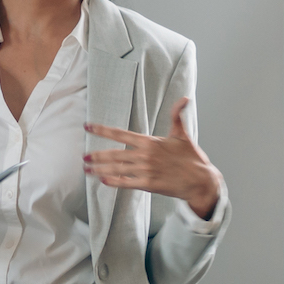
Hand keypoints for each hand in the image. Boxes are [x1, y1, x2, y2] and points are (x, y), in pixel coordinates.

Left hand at [84, 97, 220, 216]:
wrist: (200, 180)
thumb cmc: (191, 157)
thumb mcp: (182, 134)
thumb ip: (177, 116)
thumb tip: (184, 98)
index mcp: (150, 142)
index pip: (121, 134)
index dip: (102, 130)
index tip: (88, 127)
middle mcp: (145, 156)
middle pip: (115, 154)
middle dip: (97, 155)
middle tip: (83, 157)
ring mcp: (146, 171)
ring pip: (117, 169)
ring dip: (100, 170)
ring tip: (87, 170)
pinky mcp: (149, 185)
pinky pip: (127, 183)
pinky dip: (114, 182)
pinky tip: (103, 181)